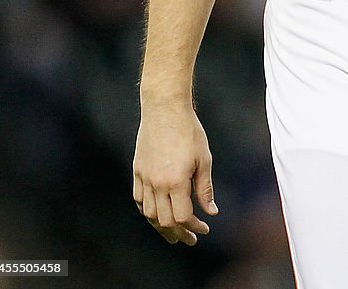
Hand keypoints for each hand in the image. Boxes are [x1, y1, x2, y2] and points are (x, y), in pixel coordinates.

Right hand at [132, 103, 218, 244]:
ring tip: (173, 233)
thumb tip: (211, 212)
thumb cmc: (189, 131)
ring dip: (162, 227)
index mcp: (176, 181)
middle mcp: (157, 183)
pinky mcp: (137, 170)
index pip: (183, 217)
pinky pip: (139, 199)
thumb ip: (205, 188)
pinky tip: (157, 213)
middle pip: (165, 221)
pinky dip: (147, 211)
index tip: (205, 227)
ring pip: (149, 214)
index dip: (194, 227)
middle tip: (190, 238)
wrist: (165, 108)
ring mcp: (144, 177)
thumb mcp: (203, 159)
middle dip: (179, 233)